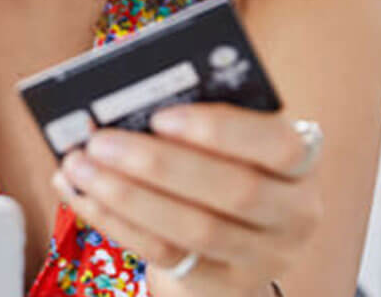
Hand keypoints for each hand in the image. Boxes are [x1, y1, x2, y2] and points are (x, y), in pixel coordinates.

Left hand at [51, 104, 322, 295]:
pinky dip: (116, 221)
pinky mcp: (220, 283)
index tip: (161, 115)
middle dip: (157, 164)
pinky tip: (82, 194)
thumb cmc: (225, 157)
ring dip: (126, 196)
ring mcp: (260, 257)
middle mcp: (294, 214)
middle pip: (233, 192)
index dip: (220, 129)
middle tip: (99, 140)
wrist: (238, 229)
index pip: (278, 145)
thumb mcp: (229, 134)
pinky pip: (164, 256)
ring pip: (193, 231)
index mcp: (302, 160)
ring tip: (79, 165)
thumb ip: (194, 114)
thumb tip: (124, 103)